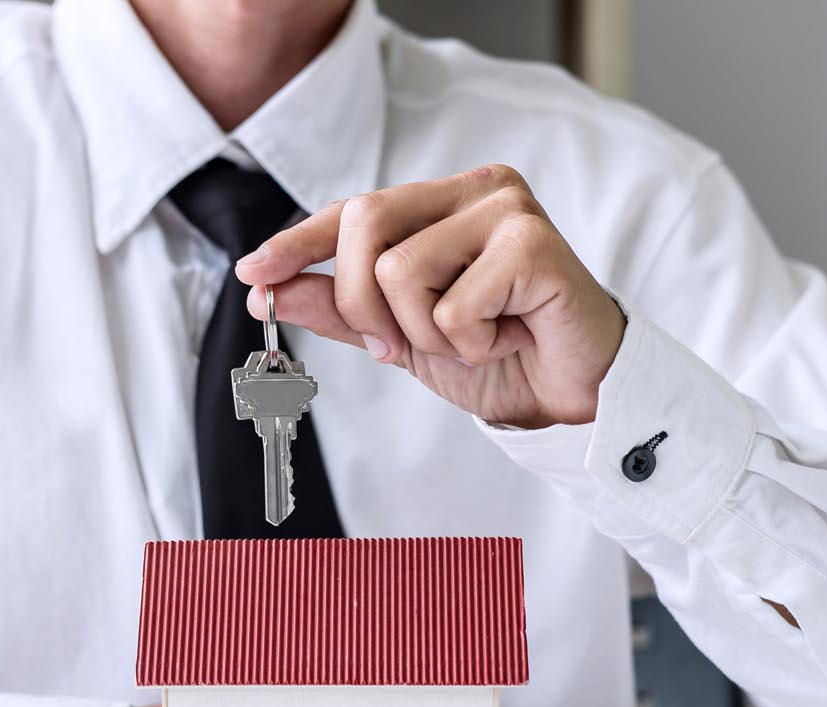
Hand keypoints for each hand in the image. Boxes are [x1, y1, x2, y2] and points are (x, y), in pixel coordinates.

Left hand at [234, 164, 625, 427]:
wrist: (571, 395)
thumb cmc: (500, 355)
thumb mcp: (403, 337)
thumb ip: (343, 310)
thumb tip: (271, 287)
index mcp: (443, 202)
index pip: (354, 209)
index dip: (299, 241)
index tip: (254, 272)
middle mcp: (474, 191)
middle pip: (364, 225)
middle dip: (362, 303)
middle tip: (399, 343)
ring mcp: (507, 211)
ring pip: (400, 270)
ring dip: (424, 332)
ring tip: (474, 337)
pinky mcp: (532, 244)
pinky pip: (451, 304)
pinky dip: (468, 342)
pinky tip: (506, 336)